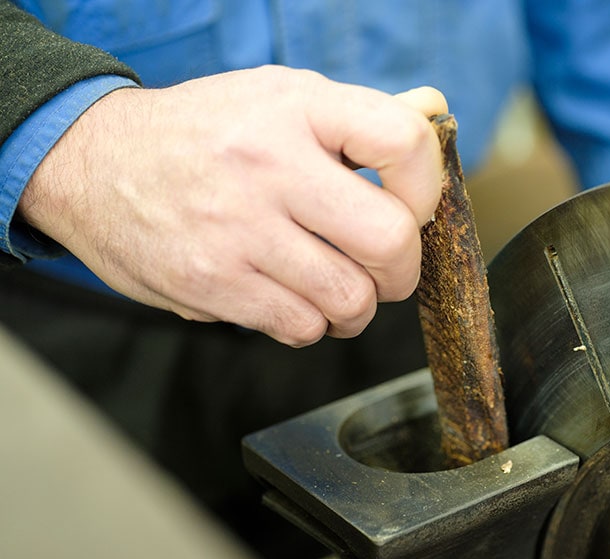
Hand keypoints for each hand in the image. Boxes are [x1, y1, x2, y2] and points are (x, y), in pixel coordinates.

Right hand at [18, 67, 446, 345]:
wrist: (95, 164)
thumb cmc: (206, 133)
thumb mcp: (279, 99)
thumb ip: (359, 115)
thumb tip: (434, 109)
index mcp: (296, 108)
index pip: (403, 141)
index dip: (427, 186)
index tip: (414, 206)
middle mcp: (269, 165)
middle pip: (390, 240)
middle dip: (404, 269)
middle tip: (387, 267)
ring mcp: (238, 229)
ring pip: (351, 299)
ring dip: (358, 305)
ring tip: (338, 286)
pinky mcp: (212, 283)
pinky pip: (301, 327)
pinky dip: (312, 324)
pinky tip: (294, 299)